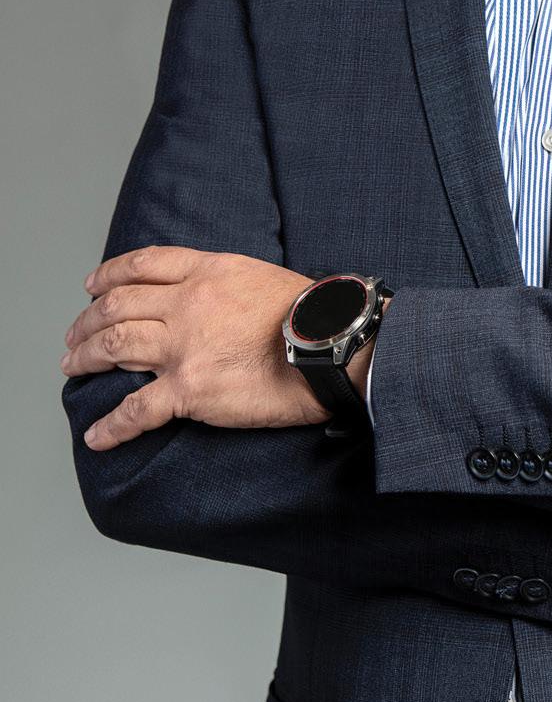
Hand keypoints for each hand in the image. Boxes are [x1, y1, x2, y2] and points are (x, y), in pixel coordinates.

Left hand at [60, 247, 337, 449]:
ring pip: (115, 347)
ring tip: (73, 367)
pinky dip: (111, 425)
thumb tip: (201, 296)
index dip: (109, 275)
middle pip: (118, 307)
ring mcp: (184, 346)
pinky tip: (97, 436)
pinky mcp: (189, 389)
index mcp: (207, 272)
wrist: (329, 344)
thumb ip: (221, 282)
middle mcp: (188, 304)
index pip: (144, 265)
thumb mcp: (258, 275)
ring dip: (86, 358)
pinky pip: (137, 410)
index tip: (92, 286)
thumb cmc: (307, 313)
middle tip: (76, 336)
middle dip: (87, 322)